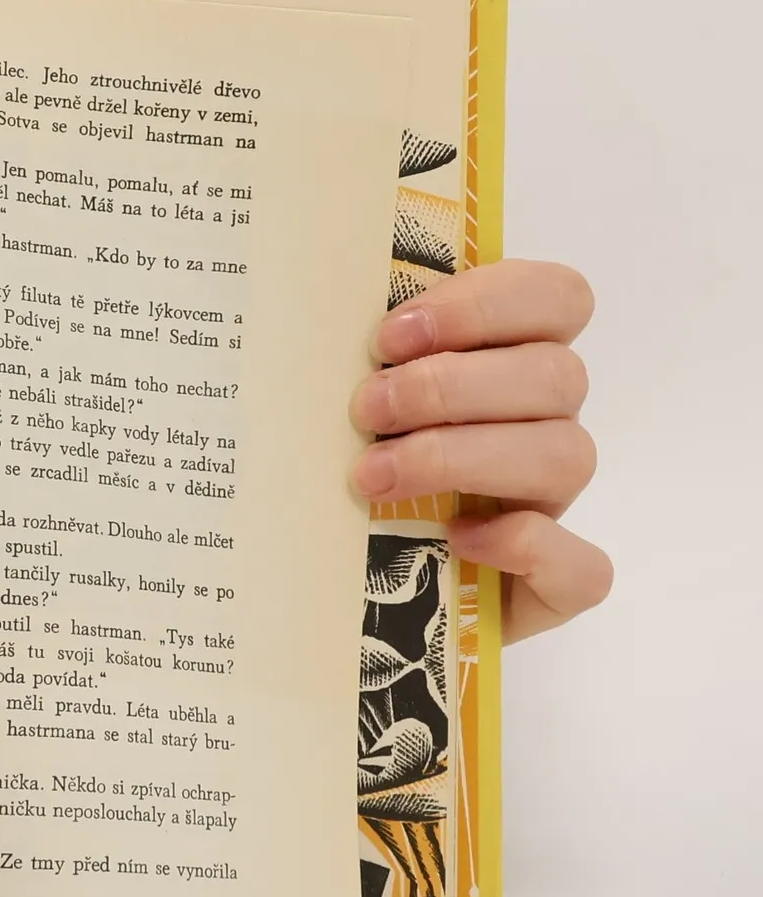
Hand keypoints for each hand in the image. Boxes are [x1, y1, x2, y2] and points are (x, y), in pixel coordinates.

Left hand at [350, 258, 609, 641]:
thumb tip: (314, 325)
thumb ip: (363, 366)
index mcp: (510, 367)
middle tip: (366, 410)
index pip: (556, 299)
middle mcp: (543, 428)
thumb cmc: (349, 483)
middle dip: (449, 386)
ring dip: (461, 456)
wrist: (356, 596)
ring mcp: (552, 507)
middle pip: (555, 376)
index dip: (485, 304)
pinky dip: (524, 546)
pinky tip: (457, 539)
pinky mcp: (553, 586)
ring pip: (565, 456)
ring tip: (372, 476)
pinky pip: (582, 565)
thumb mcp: (352, 415)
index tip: (392, 335)